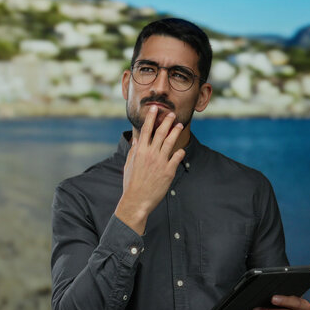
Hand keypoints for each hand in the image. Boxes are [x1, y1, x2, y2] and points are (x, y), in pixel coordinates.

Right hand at [114, 105, 184, 234]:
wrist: (137, 200)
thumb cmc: (131, 184)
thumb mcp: (128, 165)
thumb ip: (133, 151)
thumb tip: (135, 140)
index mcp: (140, 151)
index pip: (146, 130)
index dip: (151, 118)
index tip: (155, 108)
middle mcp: (150, 154)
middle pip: (160, 133)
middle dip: (167, 121)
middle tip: (172, 114)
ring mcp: (160, 162)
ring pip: (170, 142)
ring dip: (175, 132)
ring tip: (179, 125)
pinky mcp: (168, 171)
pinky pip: (176, 157)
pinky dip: (179, 152)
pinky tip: (181, 149)